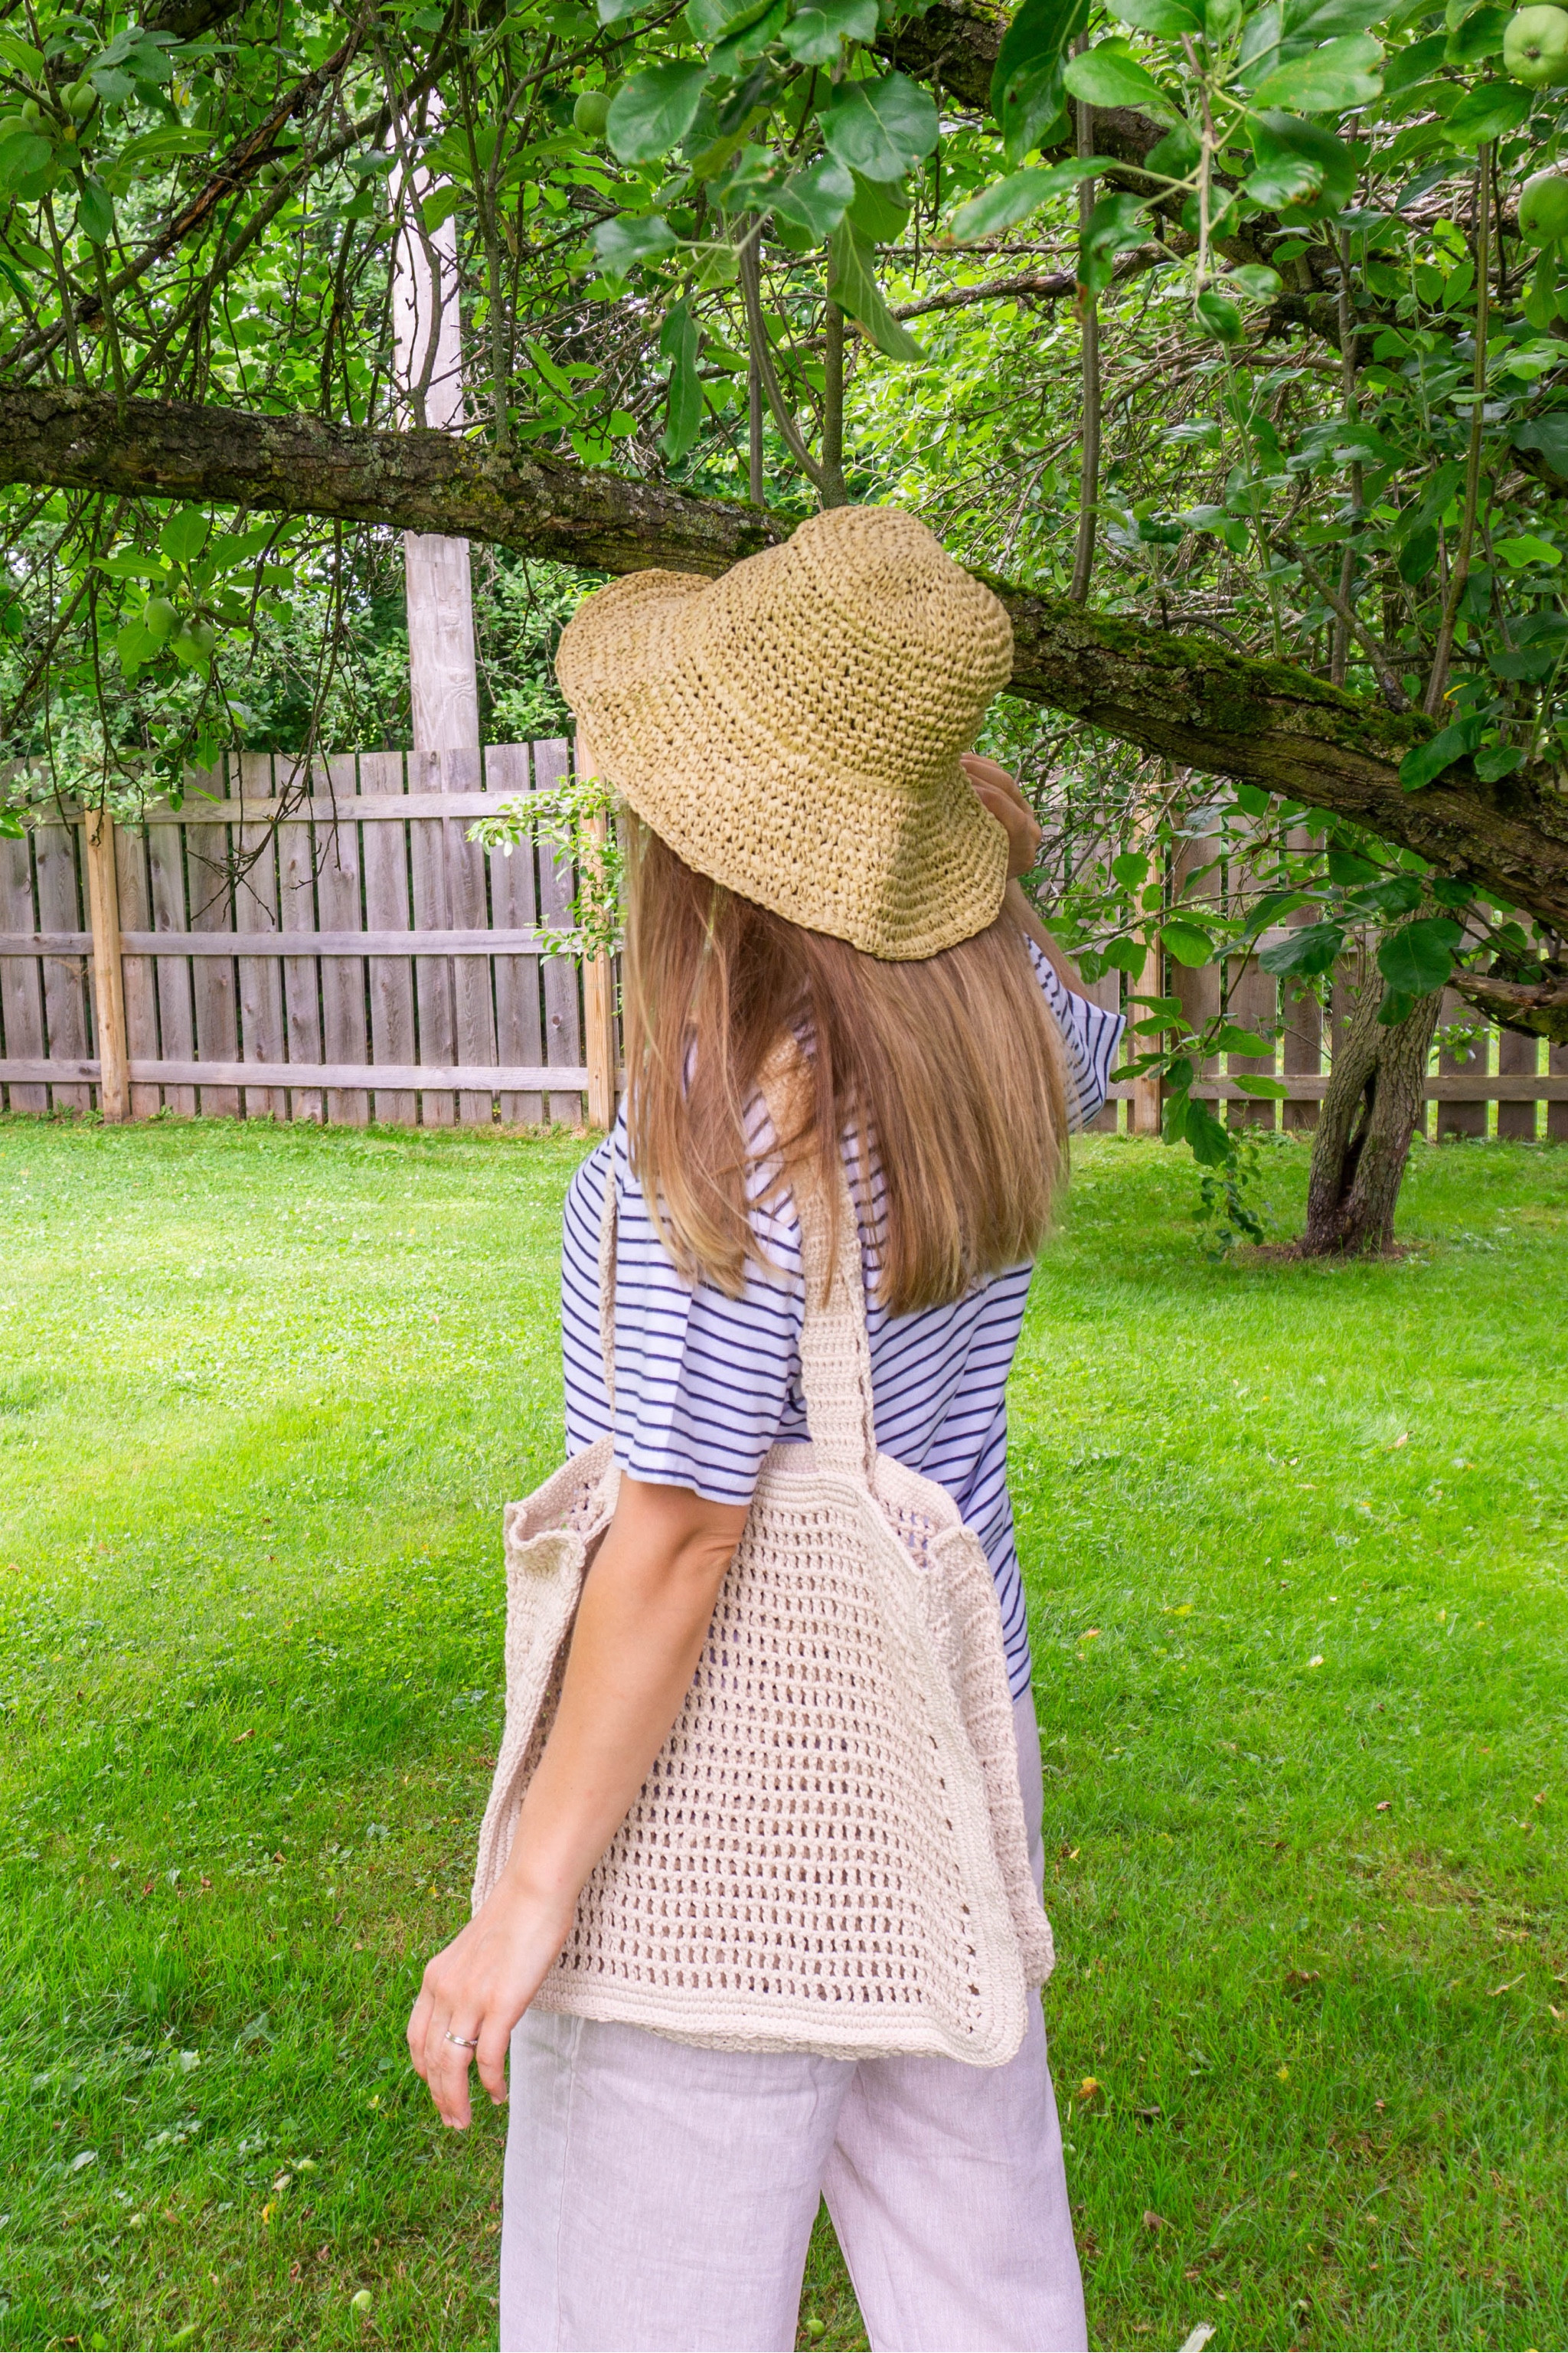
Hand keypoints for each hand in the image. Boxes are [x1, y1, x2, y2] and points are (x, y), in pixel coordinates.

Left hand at [406, 1876, 574, 2128]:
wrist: (534, 1892)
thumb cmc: (514, 1917)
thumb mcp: (475, 1952)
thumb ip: (466, 1980)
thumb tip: (473, 2010)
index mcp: (435, 1977)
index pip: (417, 2037)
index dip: (424, 2069)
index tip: (436, 2087)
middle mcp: (445, 1990)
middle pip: (431, 2058)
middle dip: (439, 2095)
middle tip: (451, 2121)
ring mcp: (471, 1998)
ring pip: (453, 2065)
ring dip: (455, 2100)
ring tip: (464, 2121)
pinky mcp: (501, 2004)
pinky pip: (488, 2058)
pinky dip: (490, 2082)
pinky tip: (498, 2094)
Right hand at [961, 755, 1043, 879]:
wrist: (984, 883)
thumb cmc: (970, 882)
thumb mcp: (970, 871)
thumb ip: (967, 848)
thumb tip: (941, 821)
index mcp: (1023, 852)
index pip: (1015, 820)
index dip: (992, 802)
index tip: (963, 791)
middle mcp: (1030, 830)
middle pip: (1009, 792)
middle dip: (980, 777)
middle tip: (952, 769)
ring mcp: (1024, 812)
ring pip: (1005, 779)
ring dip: (977, 767)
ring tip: (952, 762)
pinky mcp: (1013, 799)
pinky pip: (998, 775)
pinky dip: (979, 766)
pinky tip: (959, 760)